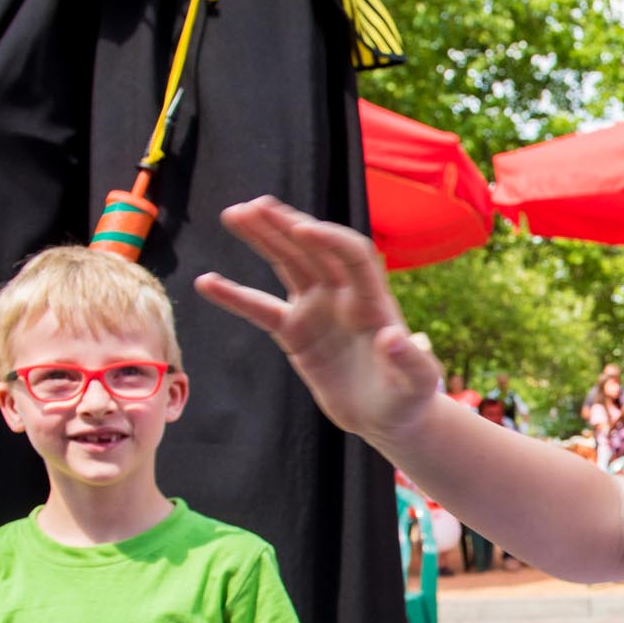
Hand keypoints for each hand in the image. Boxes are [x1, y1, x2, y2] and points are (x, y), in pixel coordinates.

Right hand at [194, 197, 441, 438]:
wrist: (386, 416)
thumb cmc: (408, 397)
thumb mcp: (418, 383)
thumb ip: (411, 361)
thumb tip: (393, 337)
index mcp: (374, 301)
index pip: (353, 255)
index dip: (331, 240)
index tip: (303, 230)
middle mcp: (343, 296)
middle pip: (313, 250)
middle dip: (286, 226)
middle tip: (255, 206)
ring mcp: (317, 310)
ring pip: (287, 265)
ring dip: (263, 238)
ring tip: (234, 214)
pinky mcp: (296, 332)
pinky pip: (260, 309)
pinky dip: (234, 296)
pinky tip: (206, 282)